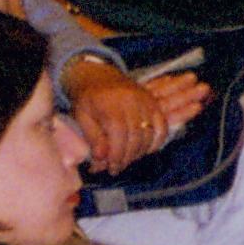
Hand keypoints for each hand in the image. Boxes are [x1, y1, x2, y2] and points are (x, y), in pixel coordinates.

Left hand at [61, 58, 200, 171]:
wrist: (99, 76)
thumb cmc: (88, 100)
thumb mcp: (82, 117)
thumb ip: (93, 138)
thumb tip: (102, 158)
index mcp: (110, 103)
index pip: (118, 134)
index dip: (116, 154)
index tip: (111, 167)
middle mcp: (130, 100)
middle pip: (135, 136)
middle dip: (127, 157)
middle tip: (117, 167)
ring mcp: (144, 100)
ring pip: (149, 134)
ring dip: (139, 152)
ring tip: (127, 159)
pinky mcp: (153, 103)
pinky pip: (162, 126)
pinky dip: (156, 141)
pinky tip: (144, 150)